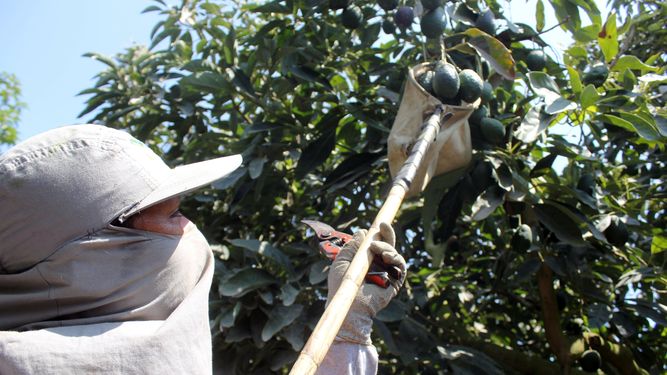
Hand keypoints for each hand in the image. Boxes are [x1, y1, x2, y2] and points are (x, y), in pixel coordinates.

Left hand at [326, 222, 405, 344]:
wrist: (349, 306)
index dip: (378, 233)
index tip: (378, 224)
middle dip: (387, 233)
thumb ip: (351, 247)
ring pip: (393, 252)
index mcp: (365, 259)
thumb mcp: (342, 262)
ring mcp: (387, 272)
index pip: (374, 243)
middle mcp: (378, 264)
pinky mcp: (395, 281)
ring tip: (377, 248)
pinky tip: (386, 256)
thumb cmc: (341, 287)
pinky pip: (400, 265)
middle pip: (387, 244)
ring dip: (387, 246)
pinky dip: (395, 257)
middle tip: (383, 225)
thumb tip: (362, 232)